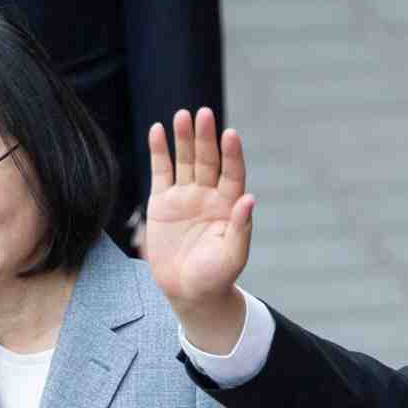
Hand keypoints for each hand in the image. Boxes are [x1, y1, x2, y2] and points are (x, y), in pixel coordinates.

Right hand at [146, 107, 252, 348]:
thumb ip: (241, 227)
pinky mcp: (162, 202)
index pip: (232, 173)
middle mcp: (208, 195)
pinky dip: (159, 151)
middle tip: (203, 114)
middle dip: (205, 138)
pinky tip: (158, 131)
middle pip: (208, 160)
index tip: (230, 134)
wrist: (188, 292)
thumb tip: (249, 199)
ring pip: (185, 161)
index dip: (232, 154)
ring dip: (184, 138)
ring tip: (182, 116)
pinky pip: (161, 171)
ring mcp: (185, 196)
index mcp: (229, 205)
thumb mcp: (233, 256)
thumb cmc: (216, 277)